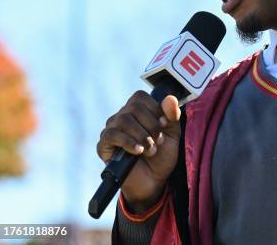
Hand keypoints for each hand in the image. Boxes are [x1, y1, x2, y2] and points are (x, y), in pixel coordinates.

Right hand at [96, 91, 180, 211]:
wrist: (153, 180)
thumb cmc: (162, 155)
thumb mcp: (172, 134)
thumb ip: (172, 116)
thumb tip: (170, 98)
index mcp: (137, 111)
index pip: (140, 97)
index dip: (155, 109)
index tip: (164, 124)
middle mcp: (122, 116)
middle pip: (133, 107)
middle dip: (151, 125)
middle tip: (158, 141)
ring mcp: (111, 130)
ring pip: (124, 120)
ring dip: (142, 136)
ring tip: (151, 150)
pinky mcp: (103, 145)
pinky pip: (112, 135)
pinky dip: (129, 142)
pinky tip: (139, 152)